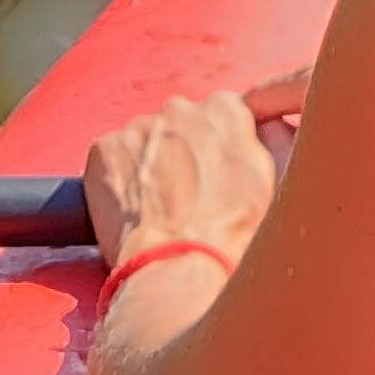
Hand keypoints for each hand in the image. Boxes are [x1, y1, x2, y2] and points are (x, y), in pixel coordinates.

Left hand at [84, 91, 278, 269]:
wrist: (179, 265)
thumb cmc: (230, 234)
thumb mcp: (270, 183)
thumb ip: (263, 143)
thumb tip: (261, 132)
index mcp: (225, 111)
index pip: (221, 112)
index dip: (217, 146)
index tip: (214, 172)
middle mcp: (180, 108)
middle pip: (179, 122)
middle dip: (181, 149)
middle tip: (186, 192)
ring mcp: (138, 127)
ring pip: (144, 140)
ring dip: (149, 163)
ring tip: (158, 207)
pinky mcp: (104, 149)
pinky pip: (111, 158)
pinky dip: (117, 178)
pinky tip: (131, 208)